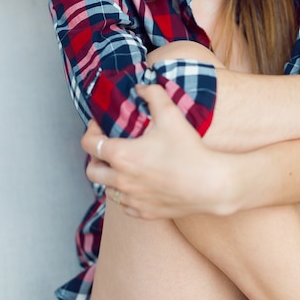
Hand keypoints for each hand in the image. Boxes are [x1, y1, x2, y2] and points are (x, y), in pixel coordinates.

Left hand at [82, 85, 234, 219]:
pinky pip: (124, 205)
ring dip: (110, 177)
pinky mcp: (144, 212)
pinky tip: (138, 185)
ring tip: (124, 166)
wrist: (211, 184)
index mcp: (122, 156)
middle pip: (91, 171)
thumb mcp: (171, 115)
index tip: (100, 126)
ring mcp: (132, 199)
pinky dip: (126, 195)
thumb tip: (140, 87)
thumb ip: (153, 94)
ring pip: (107, 190)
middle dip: (95, 158)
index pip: (89, 145)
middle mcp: (121, 181)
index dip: (91, 131)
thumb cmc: (189, 151)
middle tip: (109, 148)